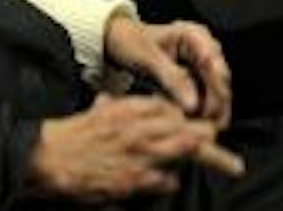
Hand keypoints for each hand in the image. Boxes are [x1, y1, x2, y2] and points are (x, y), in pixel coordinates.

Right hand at [27, 94, 243, 201]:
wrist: (50, 159)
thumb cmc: (72, 136)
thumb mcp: (96, 110)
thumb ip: (111, 104)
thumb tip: (111, 99)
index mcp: (131, 108)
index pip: (172, 108)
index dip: (191, 117)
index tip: (202, 124)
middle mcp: (141, 127)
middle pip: (189, 128)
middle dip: (211, 137)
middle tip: (229, 145)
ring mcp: (142, 154)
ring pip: (188, 150)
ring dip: (212, 158)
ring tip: (232, 164)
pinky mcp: (138, 180)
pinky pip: (168, 181)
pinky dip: (173, 182)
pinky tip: (172, 183)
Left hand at [105, 15, 232, 127]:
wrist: (121, 42)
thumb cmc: (132, 42)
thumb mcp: (148, 57)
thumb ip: (172, 77)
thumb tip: (193, 104)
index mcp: (194, 34)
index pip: (213, 62)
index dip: (215, 87)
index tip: (206, 111)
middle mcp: (204, 48)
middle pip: (221, 81)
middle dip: (214, 105)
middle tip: (201, 126)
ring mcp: (203, 65)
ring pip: (219, 94)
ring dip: (211, 113)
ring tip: (196, 129)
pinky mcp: (199, 80)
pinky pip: (208, 100)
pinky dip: (202, 113)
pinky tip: (191, 124)